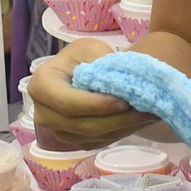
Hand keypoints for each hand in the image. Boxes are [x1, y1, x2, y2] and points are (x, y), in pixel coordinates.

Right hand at [28, 39, 155, 149]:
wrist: (86, 69)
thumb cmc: (86, 56)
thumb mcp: (92, 49)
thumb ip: (101, 66)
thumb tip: (117, 88)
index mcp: (41, 85)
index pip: (67, 102)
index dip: (95, 104)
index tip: (123, 102)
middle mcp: (43, 113)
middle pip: (81, 125)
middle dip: (116, 119)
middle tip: (146, 110)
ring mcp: (57, 131)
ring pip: (92, 136)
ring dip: (123, 127)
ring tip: (150, 114)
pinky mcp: (74, 141)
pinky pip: (98, 142)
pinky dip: (121, 132)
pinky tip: (140, 120)